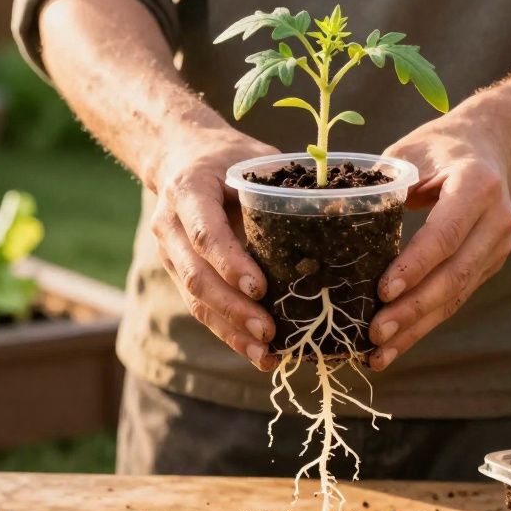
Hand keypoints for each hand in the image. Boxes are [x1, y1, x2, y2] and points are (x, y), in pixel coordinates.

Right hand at [149, 128, 280, 370]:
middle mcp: (170, 226)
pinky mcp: (179, 273)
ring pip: (195, 300)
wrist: (177, 156)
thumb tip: (340, 203)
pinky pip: (200, 308)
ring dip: (230, 330)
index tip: (259, 288)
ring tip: (264, 354)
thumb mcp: (251, 156)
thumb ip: (282, 180)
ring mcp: (170, 254)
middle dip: (232, 308)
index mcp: (188, 190)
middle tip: (267, 331)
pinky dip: (228, 332)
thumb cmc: (226, 156)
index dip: (230, 262)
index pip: (205, 233)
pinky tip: (257, 352)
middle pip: (196, 276)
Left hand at [367, 113, 510, 370]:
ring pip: (455, 296)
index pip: (446, 234)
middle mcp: (496, 220)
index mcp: (477, 184)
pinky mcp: (488, 267)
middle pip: (453, 275)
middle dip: (412, 310)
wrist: (492, 148)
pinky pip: (454, 300)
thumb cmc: (439, 147)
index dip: (415, 265)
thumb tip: (329, 213)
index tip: (382, 291)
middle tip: (374, 333)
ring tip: (378, 353)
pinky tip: (394, 346)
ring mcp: (497, 248)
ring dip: (416, 329)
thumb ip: (381, 182)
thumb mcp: (411, 150)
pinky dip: (423, 325)